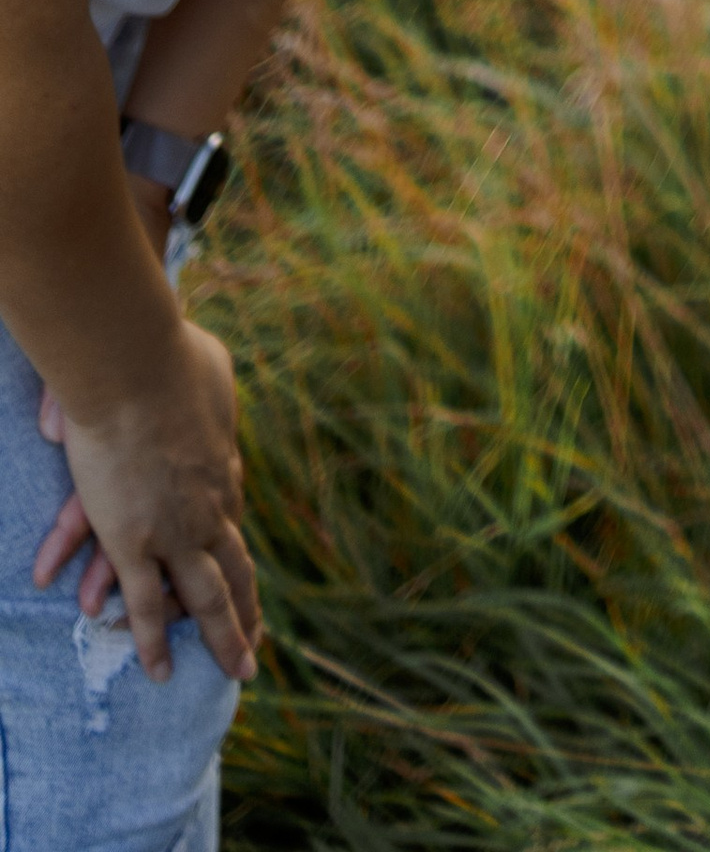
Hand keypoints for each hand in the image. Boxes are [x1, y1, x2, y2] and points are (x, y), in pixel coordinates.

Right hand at [36, 321, 260, 684]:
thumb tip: (200, 370)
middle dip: (247, 610)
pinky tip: (163, 673)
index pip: (232, 517)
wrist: (134, 367)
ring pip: (207, 598)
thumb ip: (204, 379)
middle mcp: (211, 505)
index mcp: (224, 466)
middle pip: (236, 568)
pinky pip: (148, 606)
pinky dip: (155, 642)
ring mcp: (177, 529)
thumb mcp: (206, 362)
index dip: (235, 549)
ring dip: (223, 638)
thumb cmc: (165, 353)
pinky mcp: (136, 543)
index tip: (242, 575)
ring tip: (239, 671)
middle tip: (258, 647)